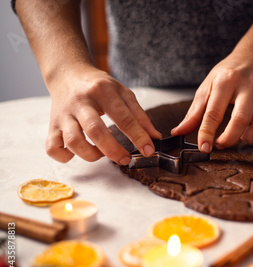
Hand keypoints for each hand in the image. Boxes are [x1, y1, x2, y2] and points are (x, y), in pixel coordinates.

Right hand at [46, 65, 161, 163]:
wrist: (68, 74)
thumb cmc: (99, 86)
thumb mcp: (123, 93)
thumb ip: (140, 116)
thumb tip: (154, 137)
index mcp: (102, 91)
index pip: (123, 117)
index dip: (138, 136)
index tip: (148, 150)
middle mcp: (81, 102)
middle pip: (95, 130)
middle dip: (113, 150)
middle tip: (125, 159)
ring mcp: (64, 114)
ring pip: (73, 141)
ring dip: (90, 154)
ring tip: (101, 154)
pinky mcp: (52, 125)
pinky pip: (52, 147)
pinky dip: (65, 156)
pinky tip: (77, 154)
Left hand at [170, 53, 252, 152]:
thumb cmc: (227, 75)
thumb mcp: (207, 87)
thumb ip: (194, 112)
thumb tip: (178, 132)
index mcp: (226, 81)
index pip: (214, 112)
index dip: (207, 133)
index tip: (203, 148)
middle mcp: (248, 86)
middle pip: (241, 119)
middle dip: (229, 138)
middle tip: (221, 144)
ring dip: (251, 137)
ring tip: (241, 137)